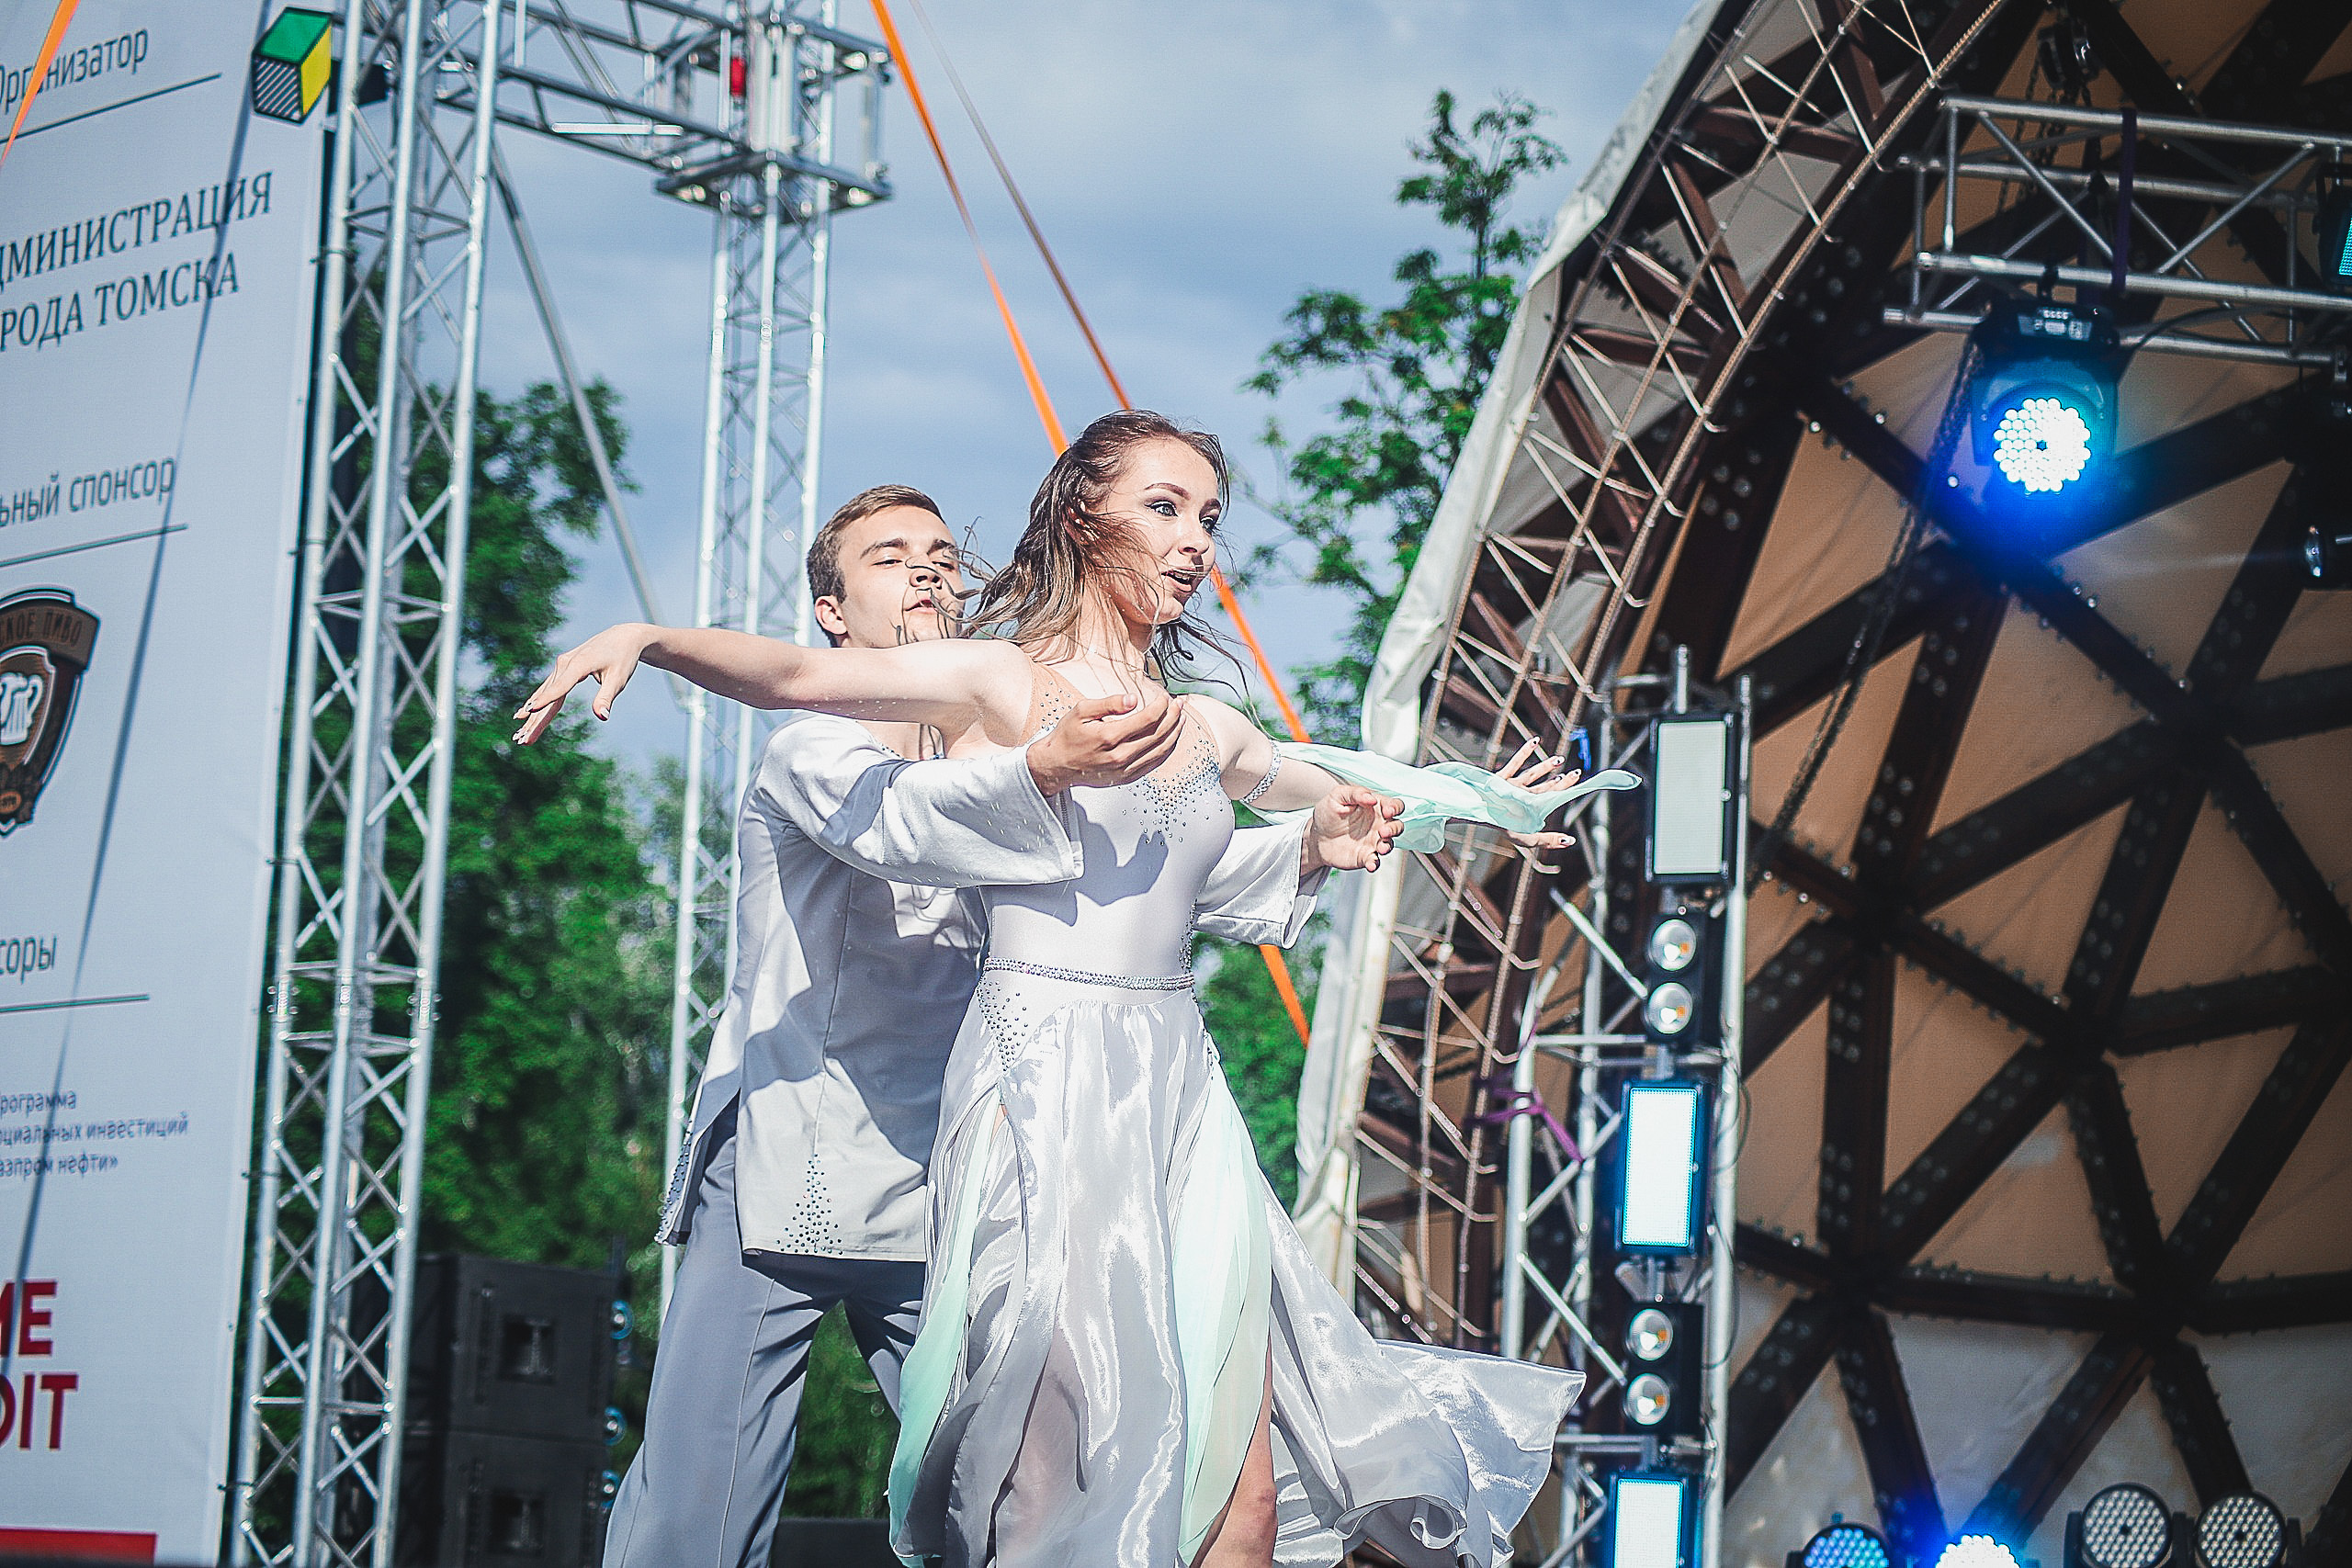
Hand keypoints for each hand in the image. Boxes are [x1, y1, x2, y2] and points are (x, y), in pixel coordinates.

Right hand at [513, 623, 652, 744]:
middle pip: (548, 695)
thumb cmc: (623, 659)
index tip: (530, 710)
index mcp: (579, 664)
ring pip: (545, 693)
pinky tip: (524, 715)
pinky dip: (537, 703)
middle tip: (522, 740)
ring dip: (532, 715)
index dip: (545, 699)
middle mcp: (566, 662)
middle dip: (535, 719)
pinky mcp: (563, 668)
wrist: (623, 638)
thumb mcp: (618, 679)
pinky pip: (548, 688)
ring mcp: (562, 664)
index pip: (560, 686)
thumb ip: (606, 697)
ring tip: (520, 736)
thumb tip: (602, 716)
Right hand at [1025, 687, 1187, 794]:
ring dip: (1175, 732)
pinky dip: (1167, 749)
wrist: (1057, 765)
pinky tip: (1170, 739)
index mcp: (1109, 736)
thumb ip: (1109, 703)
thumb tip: (1132, 699)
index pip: (1148, 719)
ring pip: (1161, 750)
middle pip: (1159, 733)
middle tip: (1179, 704)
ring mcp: (1125, 769)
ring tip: (1181, 718)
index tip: (1164, 697)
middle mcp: (1120, 755)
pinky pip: (1154, 763)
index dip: (1161, 706)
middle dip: (1173, 716)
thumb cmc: (1068, 737)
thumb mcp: (1081, 711)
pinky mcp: (1127, 777)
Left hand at [1303, 784, 1403, 873]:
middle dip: (1394, 828)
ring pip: (1389, 844)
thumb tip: (1371, 797)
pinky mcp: (1365, 856)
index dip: (1395, 807)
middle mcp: (1377, 824)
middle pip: (1397, 825)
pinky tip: (1371, 863)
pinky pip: (1375, 861)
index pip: (1393, 805)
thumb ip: (1355, 793)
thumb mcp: (1337, 796)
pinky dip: (1375, 864)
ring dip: (1387, 846)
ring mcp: (1373, 841)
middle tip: (1383, 831)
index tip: (1387, 810)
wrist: (1316, 837)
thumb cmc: (1328, 814)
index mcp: (1374, 807)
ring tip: (1380, 847)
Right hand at [1496, 738, 1580, 851]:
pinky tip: (1536, 740)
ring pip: (1533, 774)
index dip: (1565, 789)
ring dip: (1546, 766)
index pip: (1552, 797)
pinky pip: (1515, 762)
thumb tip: (1570, 841)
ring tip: (1559, 759)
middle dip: (1561, 780)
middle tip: (1576, 772)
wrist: (1479, 815)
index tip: (1577, 780)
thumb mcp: (1528, 838)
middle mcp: (1523, 797)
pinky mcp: (1501, 778)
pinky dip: (1526, 751)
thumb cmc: (1501, 827)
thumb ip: (1548, 839)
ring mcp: (1512, 786)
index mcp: (1530, 809)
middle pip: (1546, 786)